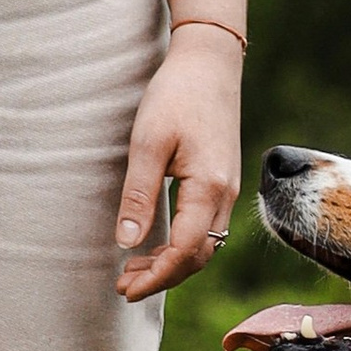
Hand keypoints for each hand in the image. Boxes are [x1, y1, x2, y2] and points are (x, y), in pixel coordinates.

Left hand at [115, 27, 243, 300]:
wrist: (210, 61)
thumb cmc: (177, 94)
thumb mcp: (148, 143)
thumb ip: (139, 194)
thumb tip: (127, 242)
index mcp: (209, 187)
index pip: (185, 251)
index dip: (156, 277)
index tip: (125, 289)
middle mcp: (225, 194)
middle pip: (199, 256)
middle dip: (163, 277)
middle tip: (123, 287)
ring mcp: (227, 187)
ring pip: (205, 244)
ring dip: (171, 263)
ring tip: (133, 270)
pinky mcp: (222, 180)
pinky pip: (206, 227)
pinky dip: (182, 245)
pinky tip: (157, 244)